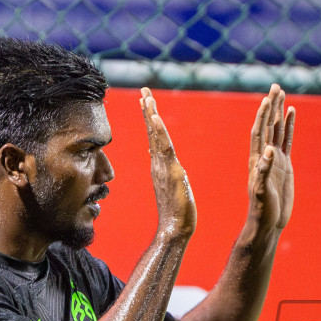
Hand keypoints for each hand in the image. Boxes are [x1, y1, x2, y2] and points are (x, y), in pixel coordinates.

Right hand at [141, 87, 195, 238]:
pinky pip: (163, 147)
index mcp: (159, 166)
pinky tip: (154, 116)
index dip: (150, 119)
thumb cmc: (176, 213)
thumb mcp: (172, 187)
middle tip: (145, 90)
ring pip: (156, 136)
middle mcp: (158, 163)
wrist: (174, 229)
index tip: (147, 102)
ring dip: (151, 114)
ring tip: (147, 96)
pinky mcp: (170, 171)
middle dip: (148, 110)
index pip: (154, 138)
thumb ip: (166, 172)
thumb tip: (159, 161)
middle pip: (151, 132)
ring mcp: (162, 167)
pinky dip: (159, 131)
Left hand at [246, 83, 295, 236]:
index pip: (259, 132)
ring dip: (280, 112)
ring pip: (278, 130)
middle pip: (269, 125)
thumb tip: (270, 151)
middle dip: (272, 106)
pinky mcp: (284, 165)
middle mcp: (264, 155)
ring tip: (282, 94)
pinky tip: (291, 114)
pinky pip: (287, 141)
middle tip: (276, 86)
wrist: (268, 222)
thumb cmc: (262, 209)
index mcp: (257, 160)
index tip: (267, 99)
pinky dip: (289, 127)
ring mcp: (275, 159)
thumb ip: (264, 171)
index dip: (263, 116)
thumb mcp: (261, 191)